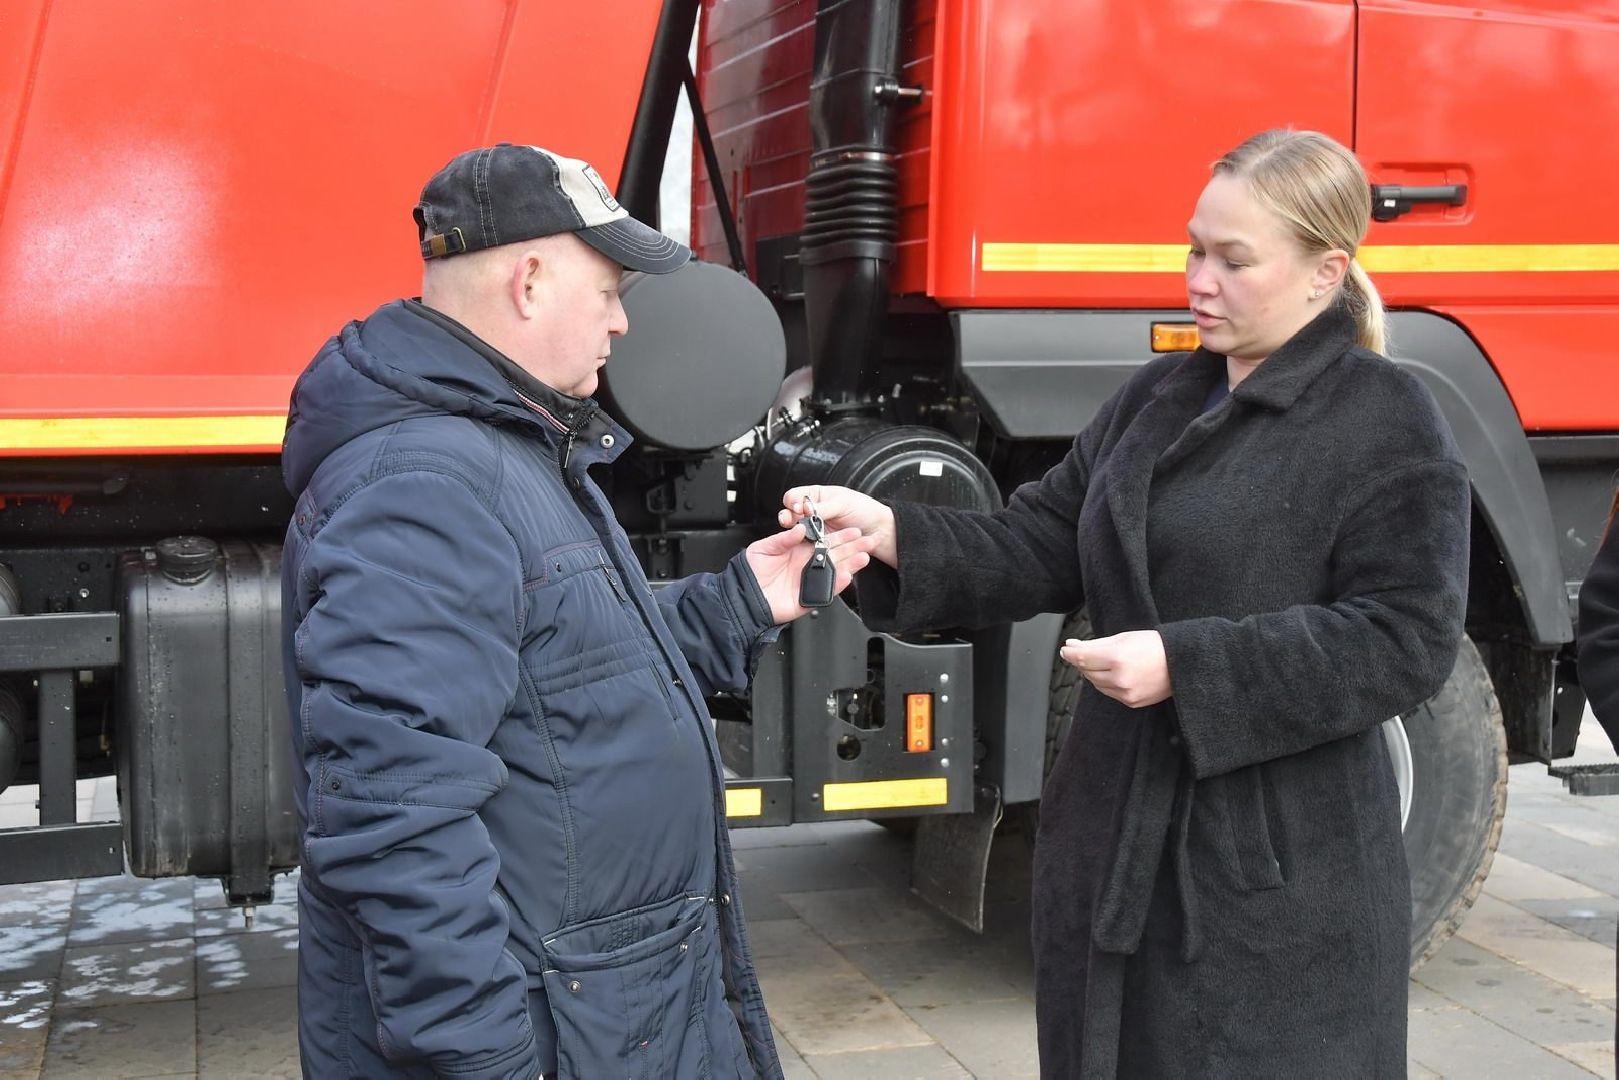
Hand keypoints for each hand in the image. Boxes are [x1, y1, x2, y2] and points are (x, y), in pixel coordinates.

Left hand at [746, 522, 875, 623]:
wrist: (743, 597)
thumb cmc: (751, 572)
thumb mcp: (764, 548)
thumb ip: (783, 539)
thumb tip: (801, 530)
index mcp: (799, 549)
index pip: (824, 540)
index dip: (840, 536)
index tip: (853, 530)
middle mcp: (807, 564)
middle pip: (836, 554)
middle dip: (853, 548)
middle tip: (868, 541)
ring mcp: (809, 580)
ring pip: (835, 571)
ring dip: (851, 564)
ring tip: (864, 557)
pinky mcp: (809, 597)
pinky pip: (827, 590)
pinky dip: (838, 584)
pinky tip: (848, 575)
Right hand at [777, 485, 897, 567]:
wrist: (880, 531)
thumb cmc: (864, 510)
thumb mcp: (843, 503)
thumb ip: (824, 507)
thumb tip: (805, 508)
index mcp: (817, 496)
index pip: (794, 496)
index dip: (793, 501)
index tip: (798, 508)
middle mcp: (812, 513)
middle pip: (791, 515)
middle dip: (788, 518)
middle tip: (789, 521)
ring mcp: (815, 530)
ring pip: (798, 532)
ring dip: (796, 533)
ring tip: (801, 534)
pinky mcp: (820, 545)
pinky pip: (810, 546)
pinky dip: (808, 546)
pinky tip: (810, 546)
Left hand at [1060, 630, 1171, 708]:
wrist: (1182, 662)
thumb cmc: (1154, 646)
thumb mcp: (1123, 638)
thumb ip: (1095, 644)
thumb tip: (1072, 646)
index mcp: (1117, 658)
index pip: (1082, 658)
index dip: (1070, 653)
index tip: (1066, 650)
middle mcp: (1120, 679)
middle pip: (1087, 672)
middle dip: (1083, 662)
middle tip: (1083, 652)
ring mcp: (1126, 693)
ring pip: (1096, 684)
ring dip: (1094, 673)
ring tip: (1103, 661)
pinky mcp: (1131, 702)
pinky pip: (1109, 693)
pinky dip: (1106, 683)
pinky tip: (1114, 674)